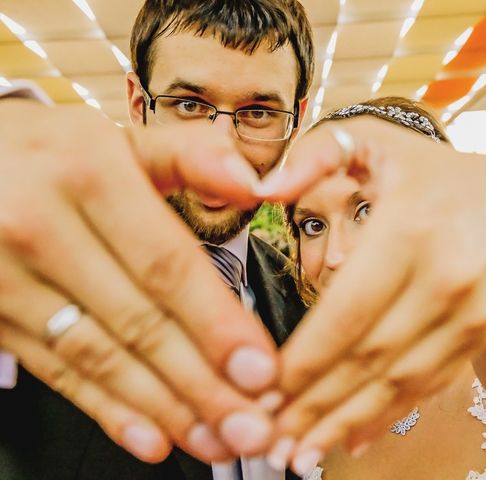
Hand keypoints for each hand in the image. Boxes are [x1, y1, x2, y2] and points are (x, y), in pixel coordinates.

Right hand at [0, 100, 277, 462]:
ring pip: (100, 355)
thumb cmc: (50, 152)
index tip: (260, 370)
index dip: (216, 324)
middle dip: (202, 384)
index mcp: (89, 173)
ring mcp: (5, 275)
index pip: (167, 264)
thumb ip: (190, 156)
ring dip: (164, 407)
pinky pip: (55, 368)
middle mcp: (42, 226)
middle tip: (251, 428)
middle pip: (139, 320)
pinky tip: (149, 436)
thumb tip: (254, 183)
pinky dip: (106, 408)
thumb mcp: (115, 139)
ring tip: (214, 439)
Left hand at [261, 117, 485, 472]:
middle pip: (369, 358)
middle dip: (314, 405)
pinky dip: (386, 416)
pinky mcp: (476, 336)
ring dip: (345, 422)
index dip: (303, 360)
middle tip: (267, 439)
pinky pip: (427, 386)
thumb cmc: (432, 175)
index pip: (347, 312)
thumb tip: (263, 188)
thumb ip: (315, 155)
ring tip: (299, 454)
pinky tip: (350, 439)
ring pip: (398, 383)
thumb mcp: (376, 144)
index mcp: (411, 230)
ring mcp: (468, 314)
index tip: (261, 391)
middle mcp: (445, 279)